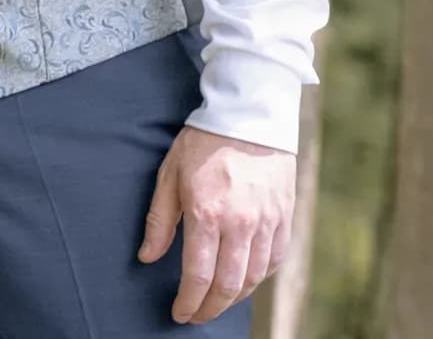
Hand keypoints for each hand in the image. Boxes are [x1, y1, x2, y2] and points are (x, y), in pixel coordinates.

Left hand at [139, 126, 295, 324]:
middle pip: (228, 286)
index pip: (198, 275)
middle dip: (209, 309)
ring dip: (233, 298)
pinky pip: (274, 261)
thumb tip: (147, 256)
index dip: (188, 302)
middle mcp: (241, 223)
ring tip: (216, 302)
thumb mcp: (170, 174)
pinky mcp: (285, 218)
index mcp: (207, 213)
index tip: (179, 313)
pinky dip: (258, 278)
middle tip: (195, 315)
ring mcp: (267, 222)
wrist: (250, 116)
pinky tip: (243, 281)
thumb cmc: (203, 142)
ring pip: (253, 278)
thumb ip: (159, 220)